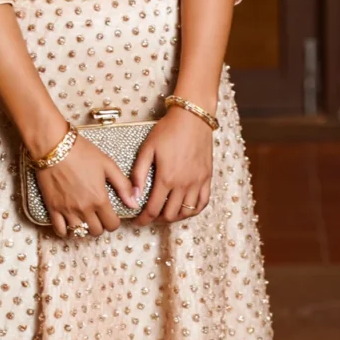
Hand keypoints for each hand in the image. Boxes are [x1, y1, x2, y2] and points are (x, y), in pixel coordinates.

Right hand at [35, 133, 137, 237]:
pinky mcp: (53, 208)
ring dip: (84, 229)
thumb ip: (123, 186)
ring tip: (84, 219)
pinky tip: (69, 224)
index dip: (114, 222)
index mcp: (99, 199)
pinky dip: (66, 231)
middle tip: (98, 216)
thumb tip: (134, 204)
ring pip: (79, 233)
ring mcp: (67, 210)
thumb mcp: (108, 165)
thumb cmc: (82, 152)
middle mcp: (84, 208)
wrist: (54, 146)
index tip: (111, 215)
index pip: (112, 225)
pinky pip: (60, 230)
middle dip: (100, 225)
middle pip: (96, 231)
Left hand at [131, 107, 213, 225]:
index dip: (143, 220)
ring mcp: (198, 182)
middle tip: (150, 214)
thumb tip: (132, 196)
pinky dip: (193, 210)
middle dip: (157, 219)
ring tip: (165, 211)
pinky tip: (184, 207)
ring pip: (187, 212)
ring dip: (175, 216)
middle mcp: (183, 184)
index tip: (137, 221)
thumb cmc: (168, 130)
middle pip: (170, 215)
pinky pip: (203, 202)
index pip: (153, 210)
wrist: (193, 118)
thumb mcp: (147, 149)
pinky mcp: (207, 178)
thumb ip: (138, 174)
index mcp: (166, 178)